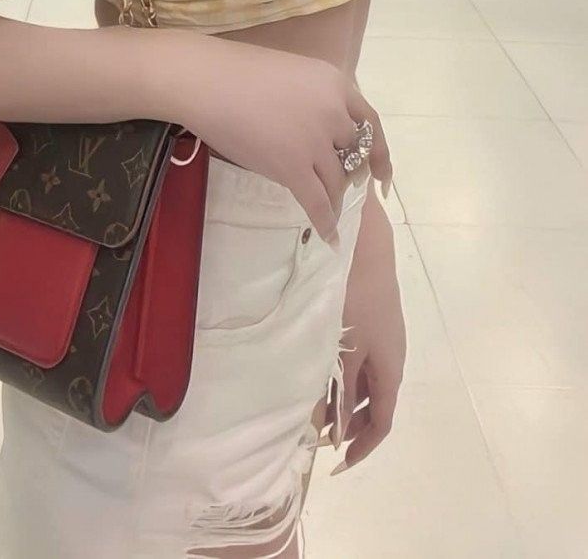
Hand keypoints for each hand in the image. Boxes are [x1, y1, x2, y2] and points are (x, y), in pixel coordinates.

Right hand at [175, 35, 392, 245]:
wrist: (206, 81)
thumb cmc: (238, 74)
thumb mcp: (294, 76)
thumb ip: (316, 101)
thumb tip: (325, 134)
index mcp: (335, 83)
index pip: (371, 123)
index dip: (380, 153)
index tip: (382, 176)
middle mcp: (334, 112)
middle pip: (354, 155)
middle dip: (349, 174)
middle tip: (340, 186)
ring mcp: (316, 141)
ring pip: (337, 182)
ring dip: (334, 200)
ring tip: (328, 212)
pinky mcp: (294, 167)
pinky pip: (318, 203)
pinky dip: (326, 223)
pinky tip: (330, 238)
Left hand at [330, 192, 405, 471]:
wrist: (368, 249)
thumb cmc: (356, 301)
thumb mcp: (346, 350)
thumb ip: (343, 391)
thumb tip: (339, 431)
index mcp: (391, 370)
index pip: (383, 422)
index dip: (363, 446)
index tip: (339, 463)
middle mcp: (394, 359)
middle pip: (378, 405)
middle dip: (354, 426)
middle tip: (323, 437)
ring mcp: (386, 340)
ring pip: (370, 383)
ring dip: (349, 401)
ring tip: (319, 408)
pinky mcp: (376, 323)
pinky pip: (365, 363)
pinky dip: (348, 377)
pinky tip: (327, 373)